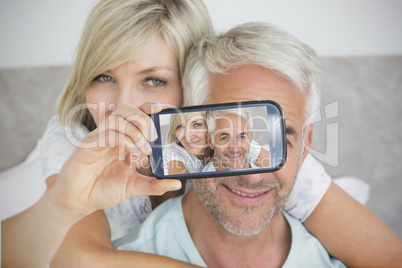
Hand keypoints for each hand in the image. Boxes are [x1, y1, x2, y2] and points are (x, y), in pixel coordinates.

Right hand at [49, 102, 181, 215]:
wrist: (78, 202)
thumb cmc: (102, 190)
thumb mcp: (134, 186)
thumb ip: (154, 184)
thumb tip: (176, 183)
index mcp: (122, 139)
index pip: (136, 114)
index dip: (150, 109)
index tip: (165, 111)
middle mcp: (111, 134)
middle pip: (127, 109)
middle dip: (145, 118)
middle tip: (154, 137)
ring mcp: (99, 138)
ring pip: (118, 118)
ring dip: (136, 130)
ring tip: (145, 149)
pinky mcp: (88, 145)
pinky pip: (108, 132)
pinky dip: (124, 139)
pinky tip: (131, 152)